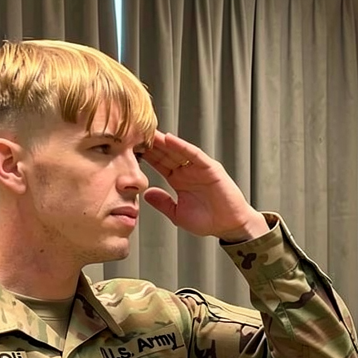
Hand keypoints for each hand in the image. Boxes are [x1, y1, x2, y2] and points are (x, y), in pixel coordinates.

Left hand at [142, 131, 267, 242]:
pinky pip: (194, 154)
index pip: (159, 163)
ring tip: (148, 131)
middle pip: (166, 153)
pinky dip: (182, 146)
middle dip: (151, 143)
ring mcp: (198, 167)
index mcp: (178, 180)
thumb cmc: (208, 221)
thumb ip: (163, 203)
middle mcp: (187, 170)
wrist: (229, 226)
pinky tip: (169, 139)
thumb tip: (146, 194)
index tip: (128, 148)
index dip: (145, 156)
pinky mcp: (210, 168)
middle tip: (133, 132)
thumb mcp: (178, 214)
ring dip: (163, 141)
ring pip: (177, 150)